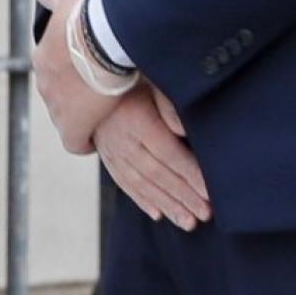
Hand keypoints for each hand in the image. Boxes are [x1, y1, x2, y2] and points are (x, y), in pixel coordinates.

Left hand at [32, 0, 128, 156]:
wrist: (105, 37)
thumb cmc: (92, 15)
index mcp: (44, 57)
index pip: (54, 73)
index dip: (71, 77)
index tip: (86, 77)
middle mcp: (44, 83)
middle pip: (59, 96)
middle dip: (76, 95)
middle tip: (101, 93)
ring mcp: (56, 105)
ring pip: (66, 118)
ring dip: (83, 116)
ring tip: (103, 116)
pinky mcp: (74, 125)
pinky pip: (76, 142)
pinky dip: (85, 142)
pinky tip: (96, 142)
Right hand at [95, 84, 211, 230]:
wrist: (85, 72)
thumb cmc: (128, 71)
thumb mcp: (151, 78)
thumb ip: (168, 103)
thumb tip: (183, 130)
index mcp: (137, 120)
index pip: (169, 153)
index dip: (190, 174)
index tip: (210, 192)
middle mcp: (122, 140)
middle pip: (157, 174)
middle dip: (183, 197)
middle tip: (205, 214)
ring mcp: (111, 150)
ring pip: (141, 184)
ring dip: (166, 205)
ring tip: (188, 223)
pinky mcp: (106, 155)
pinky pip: (123, 182)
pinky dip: (141, 200)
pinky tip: (157, 214)